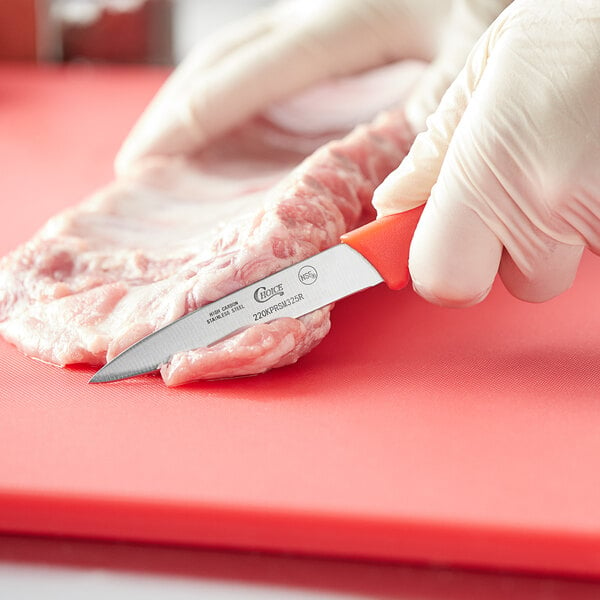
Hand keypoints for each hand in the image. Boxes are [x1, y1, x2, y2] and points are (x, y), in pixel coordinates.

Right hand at [115, 0, 467, 173]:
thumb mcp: (474, 55)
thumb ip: (430, 123)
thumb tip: (388, 199)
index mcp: (344, 18)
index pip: (242, 76)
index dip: (187, 122)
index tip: (144, 161)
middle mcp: (318, 12)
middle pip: (221, 60)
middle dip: (174, 111)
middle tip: (139, 160)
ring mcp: (323, 15)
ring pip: (240, 59)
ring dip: (200, 104)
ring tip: (172, 148)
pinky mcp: (335, 25)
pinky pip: (270, 65)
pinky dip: (240, 99)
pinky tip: (237, 128)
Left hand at [373, 0, 599, 305]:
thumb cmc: (574, 27)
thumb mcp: (484, 71)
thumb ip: (433, 151)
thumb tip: (394, 203)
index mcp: (490, 169)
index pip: (444, 281)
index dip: (438, 269)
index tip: (434, 248)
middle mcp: (549, 205)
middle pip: (517, 282)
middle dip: (509, 250)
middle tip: (515, 191)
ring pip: (564, 265)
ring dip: (556, 233)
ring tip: (566, 163)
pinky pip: (598, 245)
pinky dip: (591, 219)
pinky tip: (590, 168)